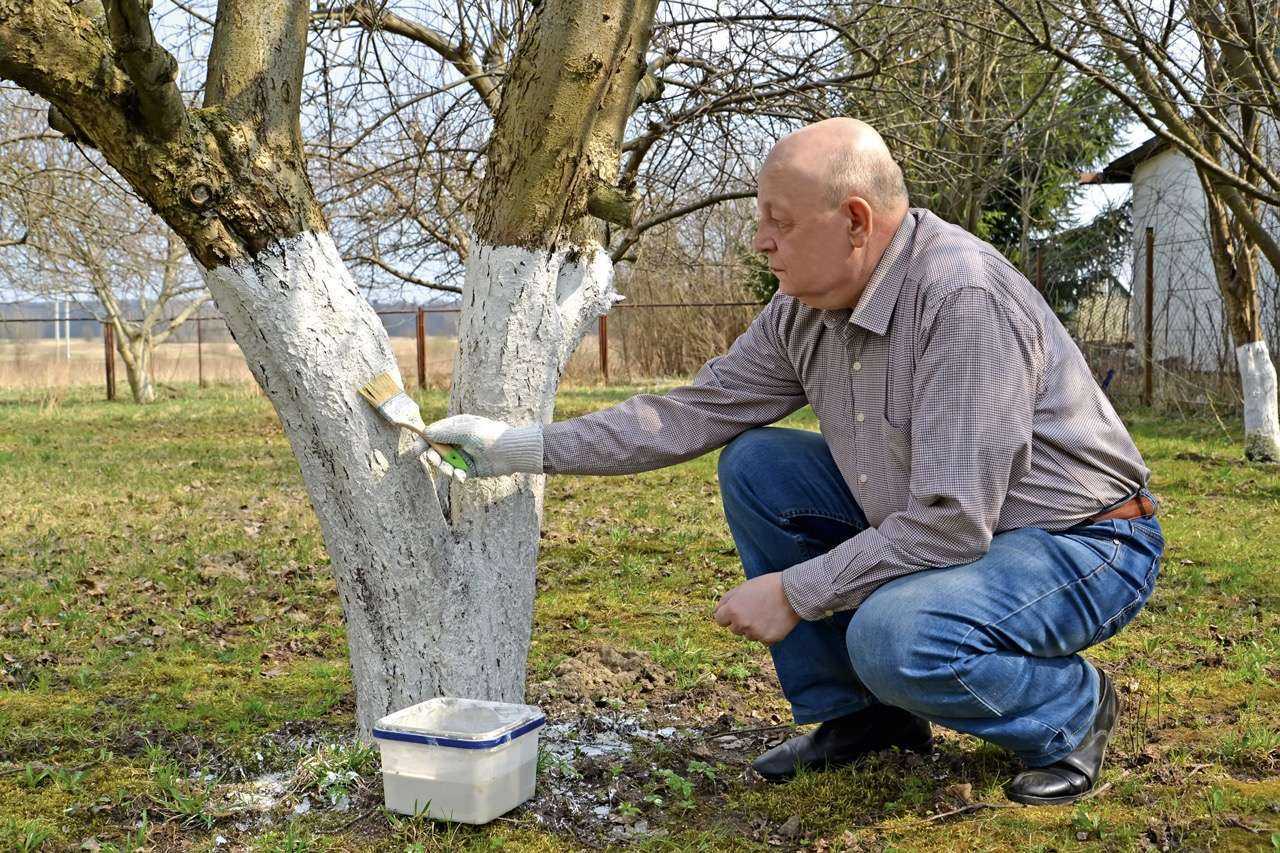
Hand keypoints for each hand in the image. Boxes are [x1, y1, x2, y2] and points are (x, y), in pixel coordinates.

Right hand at [421, 414, 543, 476]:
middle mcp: (458, 441)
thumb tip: (426, 433)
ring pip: (444, 464)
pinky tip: (462, 476)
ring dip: (445, 469)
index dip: (423, 442)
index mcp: (456, 427)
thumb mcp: (464, 431)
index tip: (416, 452)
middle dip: (434, 457)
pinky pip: (455, 473)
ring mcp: (463, 455)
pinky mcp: (469, 469)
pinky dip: (456, 475)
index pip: (433, 433)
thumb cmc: (488, 436)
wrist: (509, 452)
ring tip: (452, 472)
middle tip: (436, 462)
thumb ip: (444, 433)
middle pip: (436, 450)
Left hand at [713, 573, 800, 644]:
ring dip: (755, 628)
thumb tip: (716, 612)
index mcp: (732, 610)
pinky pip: (763, 640)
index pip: (719, 620)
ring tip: (767, 613)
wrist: (793, 592)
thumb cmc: (766, 586)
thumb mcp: (743, 588)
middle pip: (734, 629)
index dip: (728, 613)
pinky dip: (768, 633)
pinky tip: (775, 620)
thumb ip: (727, 600)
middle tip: (756, 608)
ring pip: (749, 635)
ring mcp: (755, 633)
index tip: (739, 608)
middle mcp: (741, 624)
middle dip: (741, 621)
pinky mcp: (768, 640)